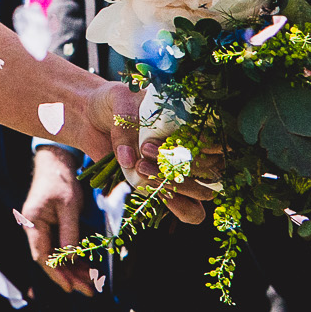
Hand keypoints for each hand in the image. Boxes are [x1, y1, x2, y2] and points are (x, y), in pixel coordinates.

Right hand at [19, 146, 97, 293]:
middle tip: (89, 290)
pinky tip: (86, 266)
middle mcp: (34, 228)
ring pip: (56, 255)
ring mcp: (42, 227)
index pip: (42, 255)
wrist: (56, 162)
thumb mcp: (68, 206)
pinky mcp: (51, 226)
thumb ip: (69, 232)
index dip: (56, 274)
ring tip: (91, 282)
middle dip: (69, 276)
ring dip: (73, 269)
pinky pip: (60, 246)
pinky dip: (73, 258)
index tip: (70, 287)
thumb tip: (70, 257)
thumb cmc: (60, 180)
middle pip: (50, 259)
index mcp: (33, 222)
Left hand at [86, 80, 212, 225]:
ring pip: (202, 192)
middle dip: (181, 164)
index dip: (204, 144)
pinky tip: (156, 193)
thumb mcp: (119, 101)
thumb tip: (129, 159)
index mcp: (192, 122)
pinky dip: (177, 205)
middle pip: (212, 170)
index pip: (219, 141)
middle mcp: (193, 149)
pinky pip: (189, 210)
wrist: (91, 116)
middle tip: (145, 151)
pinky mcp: (166, 189)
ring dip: (175, 184)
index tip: (173, 139)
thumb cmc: (113, 102)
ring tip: (141, 167)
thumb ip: (125, 125)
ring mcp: (181, 171)